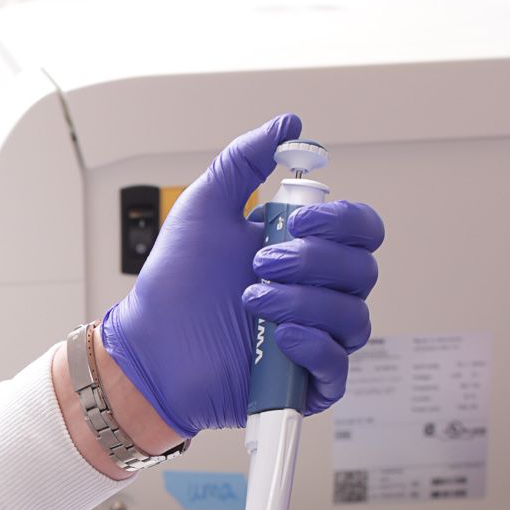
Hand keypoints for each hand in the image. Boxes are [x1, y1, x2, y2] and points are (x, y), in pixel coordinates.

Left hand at [98, 115, 384, 436]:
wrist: (147, 345)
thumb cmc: (173, 284)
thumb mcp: (204, 207)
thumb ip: (244, 161)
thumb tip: (288, 124)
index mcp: (306, 252)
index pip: (362, 232)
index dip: (343, 221)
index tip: (298, 218)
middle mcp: (316, 295)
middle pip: (362, 271)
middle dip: (313, 261)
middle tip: (260, 262)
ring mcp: (312, 339)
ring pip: (352, 318)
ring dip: (302, 302)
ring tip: (251, 299)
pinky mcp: (301, 384)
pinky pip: (337, 368)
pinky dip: (314, 347)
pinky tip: (279, 335)